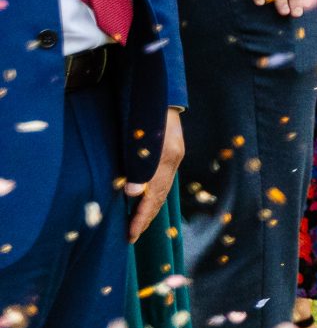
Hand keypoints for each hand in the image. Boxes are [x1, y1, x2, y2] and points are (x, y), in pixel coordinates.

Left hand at [127, 109, 182, 242]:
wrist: (160, 89)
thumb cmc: (144, 111)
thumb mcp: (138, 136)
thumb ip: (137, 164)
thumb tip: (132, 193)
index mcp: (168, 155)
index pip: (154, 194)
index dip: (142, 214)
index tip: (130, 232)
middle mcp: (174, 157)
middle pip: (161, 195)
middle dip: (146, 218)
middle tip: (131, 237)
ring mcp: (175, 154)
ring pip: (164, 190)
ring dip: (150, 210)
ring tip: (137, 226)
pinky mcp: (172, 152)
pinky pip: (164, 181)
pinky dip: (154, 197)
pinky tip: (146, 203)